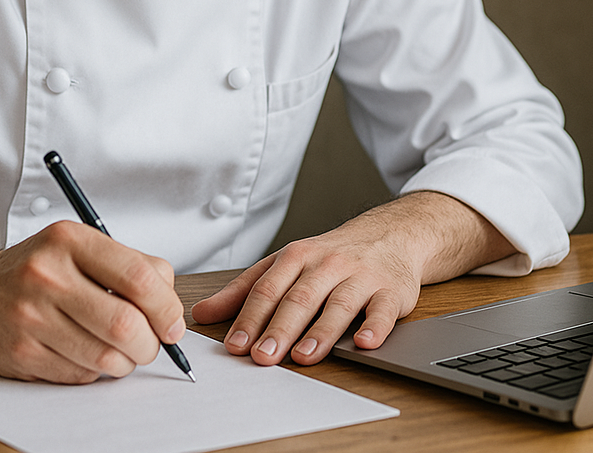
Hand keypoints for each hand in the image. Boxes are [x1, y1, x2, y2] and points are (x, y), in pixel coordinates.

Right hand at [0, 220, 185, 383]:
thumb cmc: (38, 269)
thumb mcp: (81, 246)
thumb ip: (130, 265)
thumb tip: (170, 305)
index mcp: (70, 240)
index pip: (137, 277)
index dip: (166, 307)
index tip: (173, 323)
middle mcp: (48, 275)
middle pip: (125, 324)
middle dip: (151, 344)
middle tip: (152, 344)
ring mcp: (31, 317)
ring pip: (106, 357)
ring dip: (126, 362)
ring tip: (121, 351)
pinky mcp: (21, 353)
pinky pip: (80, 375)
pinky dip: (95, 371)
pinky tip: (85, 353)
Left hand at [191, 192, 512, 366]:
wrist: (389, 235)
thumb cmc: (329, 256)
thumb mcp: (285, 263)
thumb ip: (245, 289)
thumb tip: (202, 312)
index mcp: (297, 256)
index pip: (268, 288)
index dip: (250, 317)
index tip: (235, 345)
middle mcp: (327, 264)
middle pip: (300, 297)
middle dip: (279, 328)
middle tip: (263, 356)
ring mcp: (360, 276)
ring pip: (338, 305)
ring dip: (320, 332)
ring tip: (303, 356)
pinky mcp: (390, 292)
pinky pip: (382, 311)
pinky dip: (373, 327)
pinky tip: (363, 343)